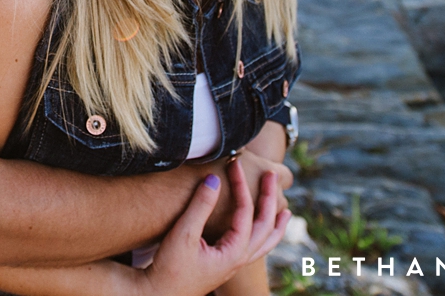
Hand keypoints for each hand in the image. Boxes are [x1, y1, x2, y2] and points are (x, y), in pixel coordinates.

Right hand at [133, 159, 290, 295]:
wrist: (158, 294)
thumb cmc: (169, 267)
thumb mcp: (184, 234)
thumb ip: (200, 206)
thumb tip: (215, 180)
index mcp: (234, 252)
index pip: (246, 212)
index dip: (241, 185)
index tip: (233, 163)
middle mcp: (239, 260)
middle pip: (266, 226)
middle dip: (269, 198)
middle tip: (271, 175)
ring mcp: (234, 265)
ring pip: (265, 243)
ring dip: (276, 224)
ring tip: (286, 212)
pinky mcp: (225, 266)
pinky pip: (254, 249)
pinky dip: (264, 237)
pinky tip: (258, 232)